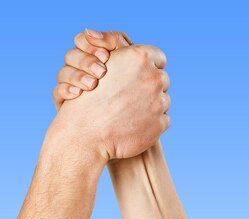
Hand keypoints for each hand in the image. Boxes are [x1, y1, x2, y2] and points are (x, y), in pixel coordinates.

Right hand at [51, 30, 169, 160]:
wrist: (85, 133)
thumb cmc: (89, 97)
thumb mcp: (104, 66)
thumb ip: (125, 56)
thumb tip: (141, 56)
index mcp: (140, 56)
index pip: (158, 57)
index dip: (147, 66)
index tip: (137, 75)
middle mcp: (153, 77)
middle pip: (162, 79)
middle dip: (149, 86)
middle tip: (130, 96)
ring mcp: (159, 101)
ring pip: (163, 100)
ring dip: (151, 105)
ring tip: (129, 113)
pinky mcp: (160, 123)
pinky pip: (162, 120)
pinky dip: (151, 123)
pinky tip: (134, 125)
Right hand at [53, 30, 132, 109]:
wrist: (133, 119)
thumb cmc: (135, 87)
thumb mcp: (130, 61)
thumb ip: (113, 41)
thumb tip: (89, 32)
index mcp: (92, 54)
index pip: (81, 40)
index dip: (90, 45)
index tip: (106, 57)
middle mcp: (78, 67)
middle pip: (71, 55)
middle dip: (86, 62)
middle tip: (102, 72)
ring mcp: (70, 84)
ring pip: (63, 73)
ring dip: (76, 76)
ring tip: (92, 85)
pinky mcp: (65, 103)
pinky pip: (57, 92)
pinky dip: (66, 90)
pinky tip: (78, 94)